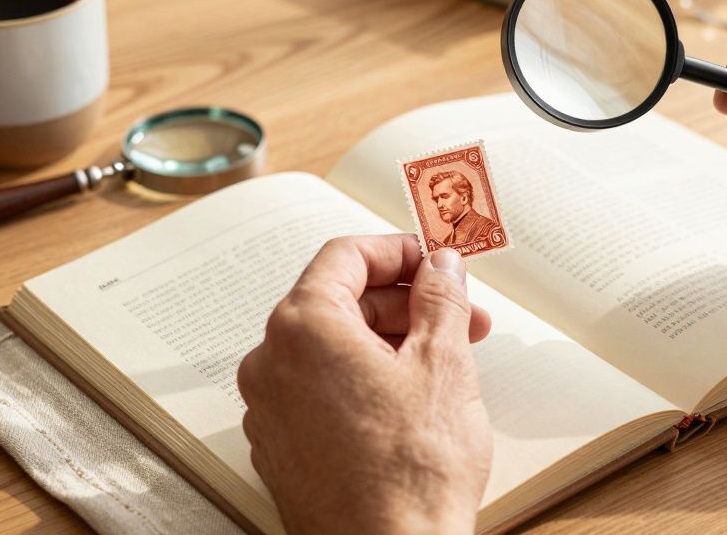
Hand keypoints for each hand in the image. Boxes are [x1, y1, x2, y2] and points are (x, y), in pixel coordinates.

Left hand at [238, 235, 492, 534]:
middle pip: (337, 302)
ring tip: (444, 362)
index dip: (399, 251)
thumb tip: (440, 267)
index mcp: (302, 329)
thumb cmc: (409, 474)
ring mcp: (270, 411)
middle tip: (456, 314)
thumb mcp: (443, 363)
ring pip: (331, 350)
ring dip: (387, 342)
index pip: (345, 256)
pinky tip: (410, 401)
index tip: (434, 262)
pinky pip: (320, 391)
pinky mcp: (282, 449)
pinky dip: (363, 381)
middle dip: (403, 303)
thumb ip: (440, 298)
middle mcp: (270, 365)